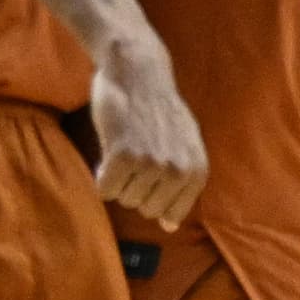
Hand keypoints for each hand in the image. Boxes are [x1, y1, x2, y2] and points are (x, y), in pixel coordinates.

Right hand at [87, 34, 205, 228]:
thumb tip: (169, 227)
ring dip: (118, 179)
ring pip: (124, 199)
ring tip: (126, 147)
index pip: (171, 214)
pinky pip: (105, 189)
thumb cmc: (159, 110)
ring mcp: (150, 164)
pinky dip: (102, 176)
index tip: (151, 173)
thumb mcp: (186, 146)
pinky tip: (110, 151)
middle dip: (136, 188)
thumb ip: (183, 185)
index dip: (154, 195)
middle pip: (145, 209)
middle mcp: (177, 171)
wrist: (138, 72)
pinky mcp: (122, 156)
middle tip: (137, 155)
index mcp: (197, 171)